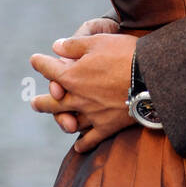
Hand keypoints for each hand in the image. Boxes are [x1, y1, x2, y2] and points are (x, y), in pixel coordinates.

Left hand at [30, 33, 139, 152]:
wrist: (152, 77)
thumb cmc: (125, 54)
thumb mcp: (98, 41)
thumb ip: (74, 45)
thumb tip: (55, 47)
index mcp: (72, 75)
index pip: (48, 69)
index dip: (40, 63)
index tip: (34, 60)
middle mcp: (77, 98)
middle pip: (52, 102)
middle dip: (42, 102)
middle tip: (34, 103)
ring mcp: (92, 114)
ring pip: (69, 121)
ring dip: (60, 120)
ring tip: (58, 120)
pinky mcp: (108, 126)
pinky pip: (91, 139)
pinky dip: (83, 144)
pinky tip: (78, 146)